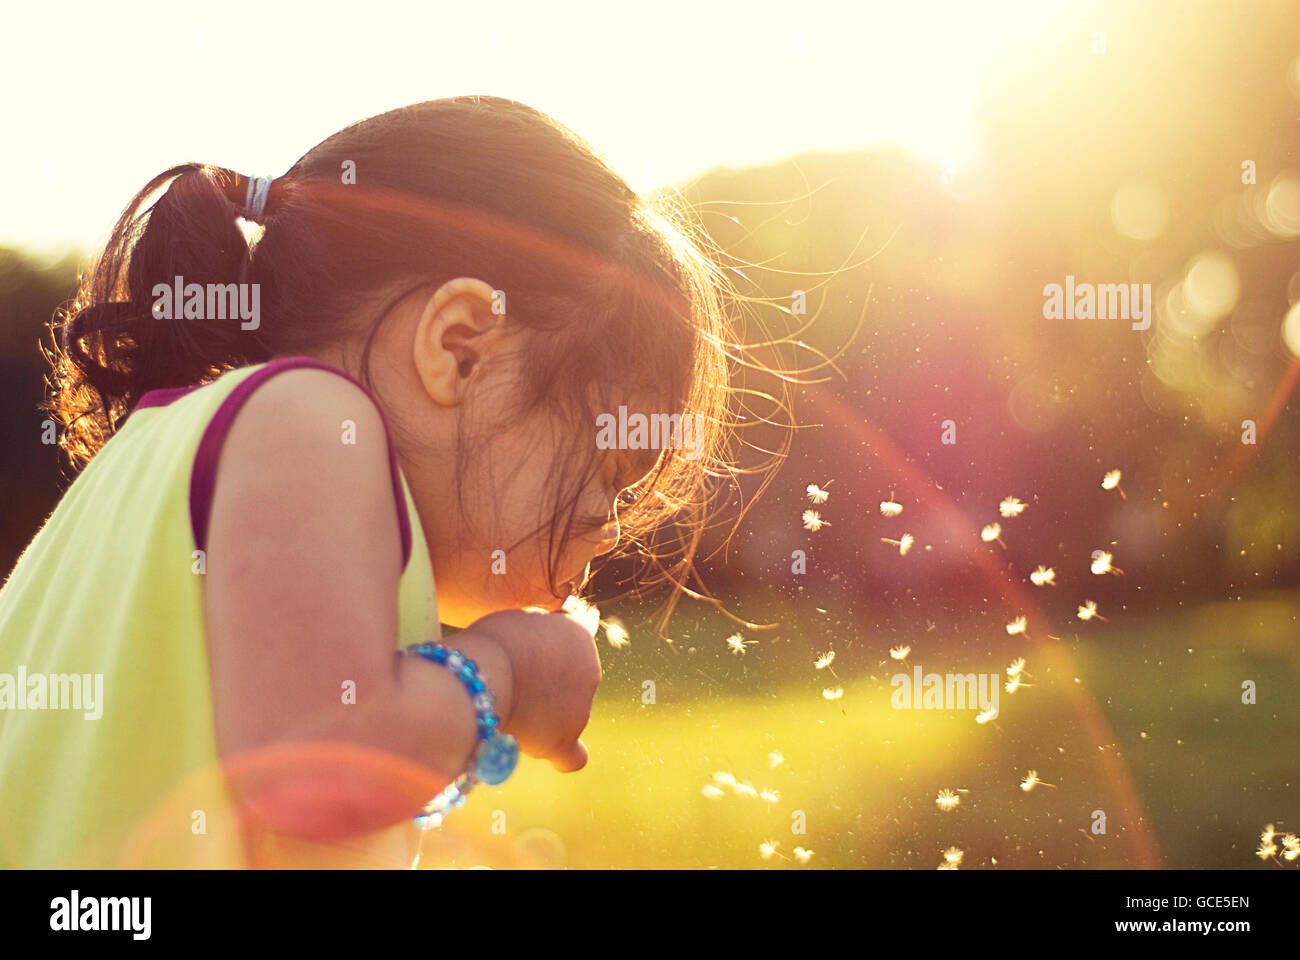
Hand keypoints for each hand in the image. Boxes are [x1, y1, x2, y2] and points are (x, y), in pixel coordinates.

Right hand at [455, 606, 601, 771]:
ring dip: (545, 711)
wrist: (483, 679)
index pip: (577, 632)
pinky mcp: (563, 741)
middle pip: (571, 677)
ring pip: (566, 713)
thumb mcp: (521, 619)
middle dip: (547, 677)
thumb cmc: (490, 644)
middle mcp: (590, 671)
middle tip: (511, 678)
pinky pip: (572, 756)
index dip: (556, 640)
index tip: (537, 646)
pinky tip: (553, 754)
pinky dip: (564, 756)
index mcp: (579, 634)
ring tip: (508, 708)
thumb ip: (540, 630)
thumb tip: (541, 642)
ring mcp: (580, 709)